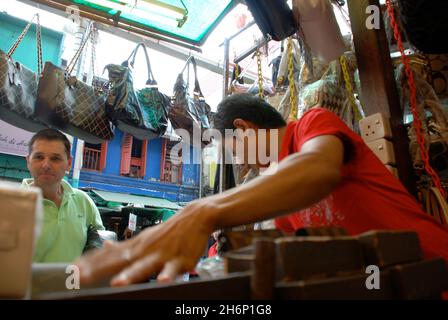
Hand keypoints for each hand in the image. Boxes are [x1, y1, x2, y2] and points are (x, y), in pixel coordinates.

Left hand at [75, 202, 214, 286]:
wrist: (195, 217)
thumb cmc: (168, 232)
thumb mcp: (143, 238)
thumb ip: (123, 246)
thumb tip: (104, 247)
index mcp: (134, 246)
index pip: (106, 256)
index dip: (88, 263)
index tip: (70, 271)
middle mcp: (143, 249)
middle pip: (118, 261)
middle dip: (99, 270)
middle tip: (80, 278)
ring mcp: (161, 255)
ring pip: (144, 266)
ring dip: (131, 274)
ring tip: (118, 283)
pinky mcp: (179, 260)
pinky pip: (173, 269)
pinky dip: (168, 275)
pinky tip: (162, 281)